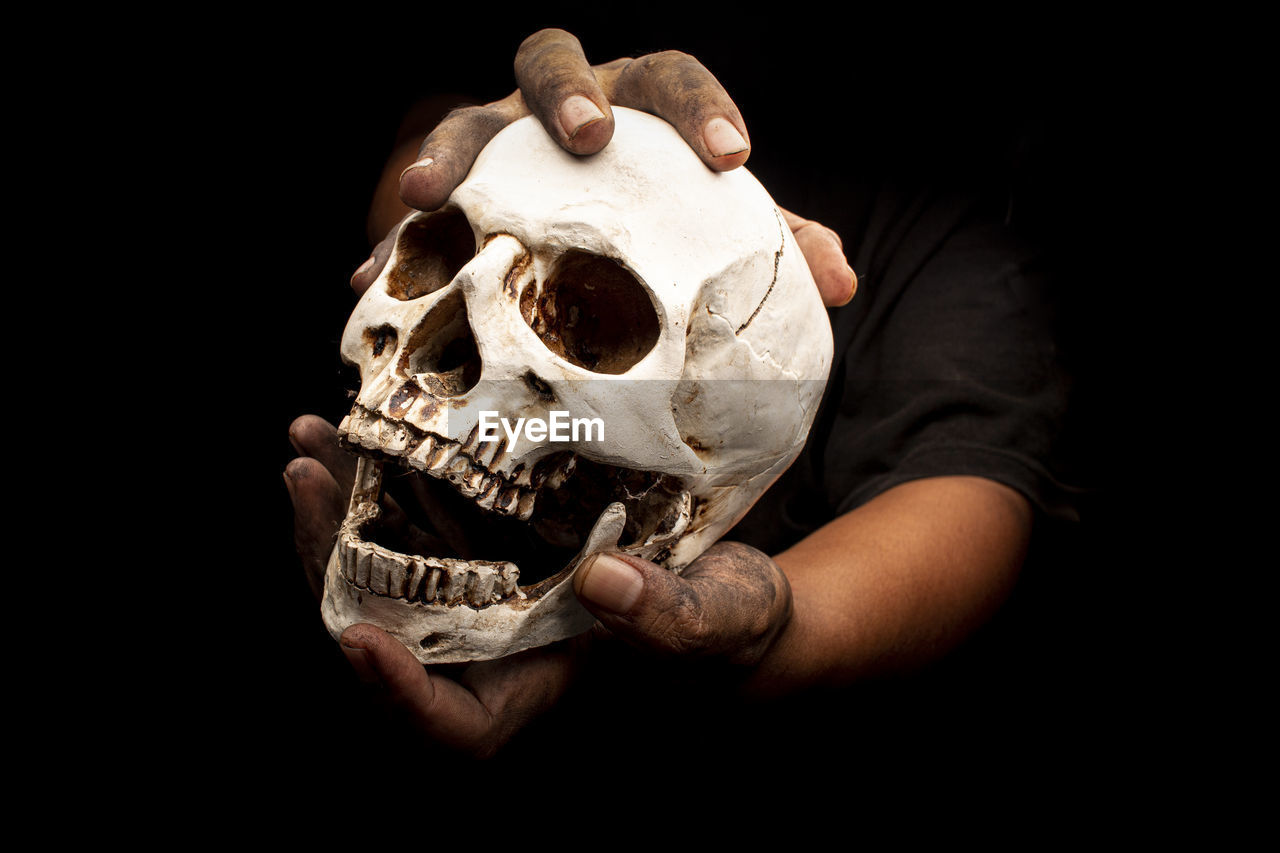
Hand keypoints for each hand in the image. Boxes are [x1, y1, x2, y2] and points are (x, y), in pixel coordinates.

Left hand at [285, 415, 792, 754]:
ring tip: (311, 439)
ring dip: (339, 507)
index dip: (399, 697)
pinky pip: (418, 519)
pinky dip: (387, 474)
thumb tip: (602, 585)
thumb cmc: (733, 622)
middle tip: (307, 479)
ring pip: (385, 569)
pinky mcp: (489, 542)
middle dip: (329, 562)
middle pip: (386, 632)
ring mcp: (482, 594)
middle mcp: (491, 648)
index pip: (454, 726)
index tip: (359, 640)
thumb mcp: (720, 619)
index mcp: (539, 690)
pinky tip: (365, 418)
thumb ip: (672, 616)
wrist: (729, 579)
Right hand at [351, 28, 855, 307]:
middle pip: (552, 58)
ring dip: (447, 150)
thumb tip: (841, 286)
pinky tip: (365, 284)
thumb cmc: (666, 221)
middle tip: (585, 137)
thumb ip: (776, 243)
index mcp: (639, 104)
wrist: (594, 237)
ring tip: (421, 196)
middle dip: (567, 92)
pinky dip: (395, 242)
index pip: (673, 80)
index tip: (734, 158)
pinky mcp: (452, 185)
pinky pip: (420, 205)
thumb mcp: (718, 232)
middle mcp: (563, 103)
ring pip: (465, 116)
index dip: (701, 109)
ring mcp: (497, 136)